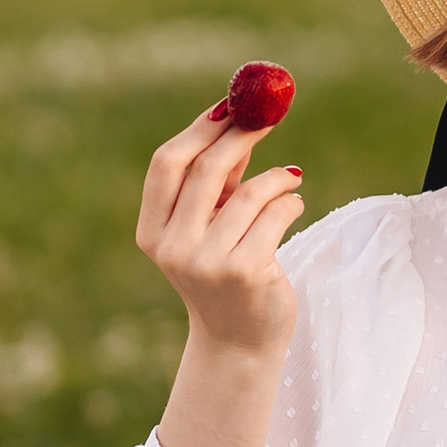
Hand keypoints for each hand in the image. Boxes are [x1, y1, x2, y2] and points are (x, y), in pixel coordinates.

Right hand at [140, 97, 304, 446]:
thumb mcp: (211, 226)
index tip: (231, 105)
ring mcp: (207, 263)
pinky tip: (294, 208)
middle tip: (268, 116)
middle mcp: (172, 247)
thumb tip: (240, 116)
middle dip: (241, 135)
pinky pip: (276, 215)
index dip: (200, 129)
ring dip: (278, 177)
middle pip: (206, 170)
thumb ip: (218, 181)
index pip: (167, 164)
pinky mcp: (245, 273)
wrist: (240, 341)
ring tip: (290, 180)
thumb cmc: (226, 273)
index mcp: (152, 232)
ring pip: (249, 193)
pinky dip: (291, 203)